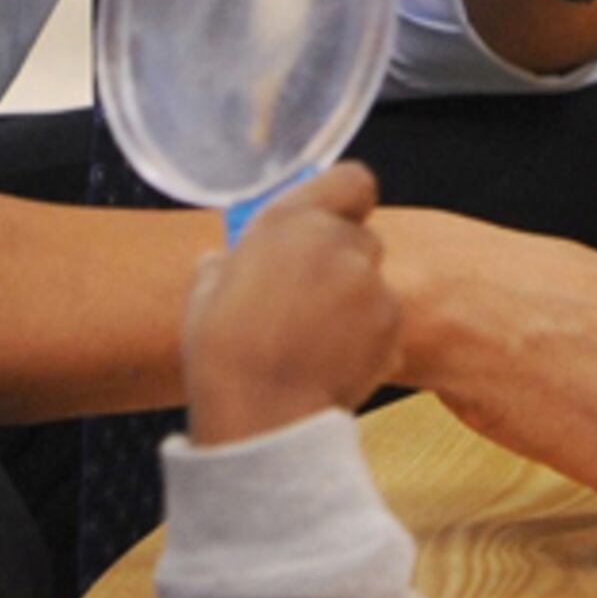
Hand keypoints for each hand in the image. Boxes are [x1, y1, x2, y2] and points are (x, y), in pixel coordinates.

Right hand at [180, 163, 399, 445]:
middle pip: (361, 238)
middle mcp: (337, 242)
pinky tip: (334, 363)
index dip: (346, 197)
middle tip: (311, 298)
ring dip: (355, 303)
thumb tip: (223, 262)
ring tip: (317, 342)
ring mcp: (369, 283)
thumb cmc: (224, 355)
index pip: (352, 180)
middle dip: (343, 262)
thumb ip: (225, 265)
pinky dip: (370, 339)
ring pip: (373, 283)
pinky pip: (386, 323)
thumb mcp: (205, 295)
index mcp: (290, 221)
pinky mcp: (392, 324)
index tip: (333, 217)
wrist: (262, 417)